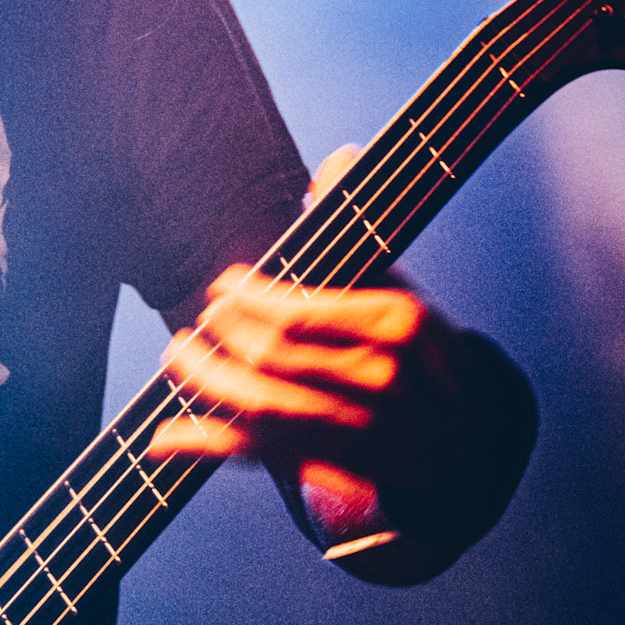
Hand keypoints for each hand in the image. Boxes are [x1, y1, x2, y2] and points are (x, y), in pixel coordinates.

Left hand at [150, 147, 478, 518]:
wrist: (461, 438)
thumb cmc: (417, 351)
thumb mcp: (399, 284)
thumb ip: (356, 224)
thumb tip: (338, 158)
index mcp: (396, 324)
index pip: (301, 311)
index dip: (249, 300)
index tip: (225, 286)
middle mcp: (379, 380)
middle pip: (273, 357)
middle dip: (222, 334)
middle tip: (201, 318)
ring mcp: (356, 430)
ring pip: (259, 406)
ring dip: (204, 380)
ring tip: (177, 355)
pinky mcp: (331, 467)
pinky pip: (257, 455)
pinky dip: (204, 446)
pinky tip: (162, 438)